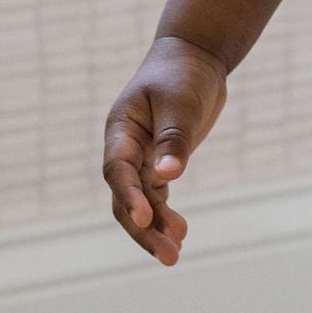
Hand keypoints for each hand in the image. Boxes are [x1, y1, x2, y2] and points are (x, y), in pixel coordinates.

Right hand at [102, 37, 229, 266]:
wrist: (194, 58)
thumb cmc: (182, 75)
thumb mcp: (180, 102)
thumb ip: (173, 137)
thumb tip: (169, 173)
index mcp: (121, 130)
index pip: (117, 170)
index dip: (129, 197)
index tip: (144, 219)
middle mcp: (125, 148)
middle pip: (125, 197)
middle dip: (143, 228)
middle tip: (168, 254)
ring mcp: (140, 158)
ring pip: (141, 201)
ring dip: (155, 228)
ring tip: (175, 254)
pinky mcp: (159, 163)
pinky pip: (156, 196)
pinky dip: (165, 215)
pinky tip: (179, 234)